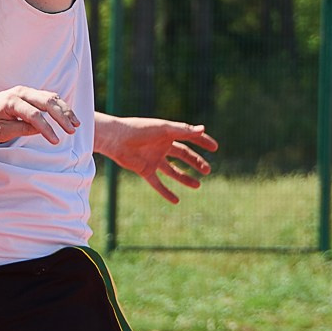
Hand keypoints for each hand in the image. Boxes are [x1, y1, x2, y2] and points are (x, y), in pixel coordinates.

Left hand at [0, 87, 79, 145]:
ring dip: (65, 110)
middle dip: (62, 116)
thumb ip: (21, 129)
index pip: (34, 115)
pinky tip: (70, 117)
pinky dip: (61, 106)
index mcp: (11, 102)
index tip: (56, 141)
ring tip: (76, 124)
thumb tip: (40, 129)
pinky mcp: (30, 93)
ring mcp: (26, 91)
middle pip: (46, 102)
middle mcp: (20, 92)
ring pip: (51, 97)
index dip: (46, 128)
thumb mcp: (0, 132)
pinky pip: (49, 97)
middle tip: (72, 130)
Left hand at [95, 117, 216, 203]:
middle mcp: (161, 147)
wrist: (116, 139)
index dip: (202, 141)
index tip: (215, 147)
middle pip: (183, 155)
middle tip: (208, 170)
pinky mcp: (144, 170)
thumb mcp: (163, 129)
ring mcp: (153, 159)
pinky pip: (157, 183)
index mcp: (167, 134)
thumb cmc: (139, 129)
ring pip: (173, 171)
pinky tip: (176, 201)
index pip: (189, 137)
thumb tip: (203, 129)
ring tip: (198, 185)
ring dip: (185, 178)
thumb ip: (183, 130)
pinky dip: (166, 192)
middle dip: (196, 162)